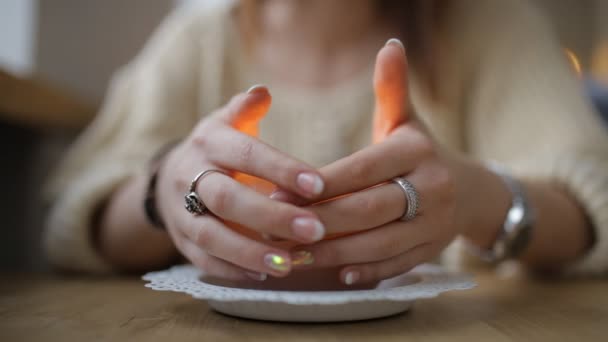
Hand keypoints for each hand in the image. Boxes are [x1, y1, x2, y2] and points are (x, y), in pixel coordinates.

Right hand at [156, 86, 326, 280]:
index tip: (318, 184)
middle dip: (271, 216)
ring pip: (211, 235)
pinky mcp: (181, 241)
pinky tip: (266, 276)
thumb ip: (245, 110)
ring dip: (250, 252)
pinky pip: (203, 259)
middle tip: (315, 230)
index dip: (279, 169)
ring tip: (291, 264)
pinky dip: (233, 270)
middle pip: (227, 199)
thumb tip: (262, 91)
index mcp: (209, 142)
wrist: (169, 178)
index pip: (245, 154)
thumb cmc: (216, 149)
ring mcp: (181, 211)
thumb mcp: (227, 122)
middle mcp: (189, 175)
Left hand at [275, 40, 459, 284]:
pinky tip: (335, 274)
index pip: (361, 169)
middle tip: (276, 228)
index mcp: (416, 153)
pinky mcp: (432, 250)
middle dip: (319, 221)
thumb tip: (390, 45)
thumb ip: (392, 89)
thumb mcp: (407, 121)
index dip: (322, 183)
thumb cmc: (422, 153)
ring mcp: (434, 224)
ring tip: (293, 255)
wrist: (472, 193)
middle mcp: (430, 188)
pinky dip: (365, 270)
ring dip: (333, 252)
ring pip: (378, 242)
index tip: (281, 191)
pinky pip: (397, 264)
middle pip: (366, 209)